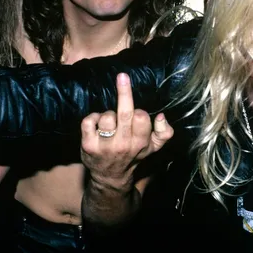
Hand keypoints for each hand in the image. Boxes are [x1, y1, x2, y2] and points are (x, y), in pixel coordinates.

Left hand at [80, 72, 173, 191]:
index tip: (137, 113)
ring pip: (106, 116)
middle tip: (123, 76)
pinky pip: (89, 121)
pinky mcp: (88, 145)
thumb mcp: (153, 148)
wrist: (110, 176)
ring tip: (109, 123)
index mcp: (140, 143)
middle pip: (125, 113)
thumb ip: (164, 132)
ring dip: (107, 114)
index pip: (142, 118)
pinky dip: (92, 118)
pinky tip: (96, 125)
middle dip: (124, 92)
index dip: (139, 112)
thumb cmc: (133, 155)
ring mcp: (104, 146)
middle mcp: (123, 145)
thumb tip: (161, 116)